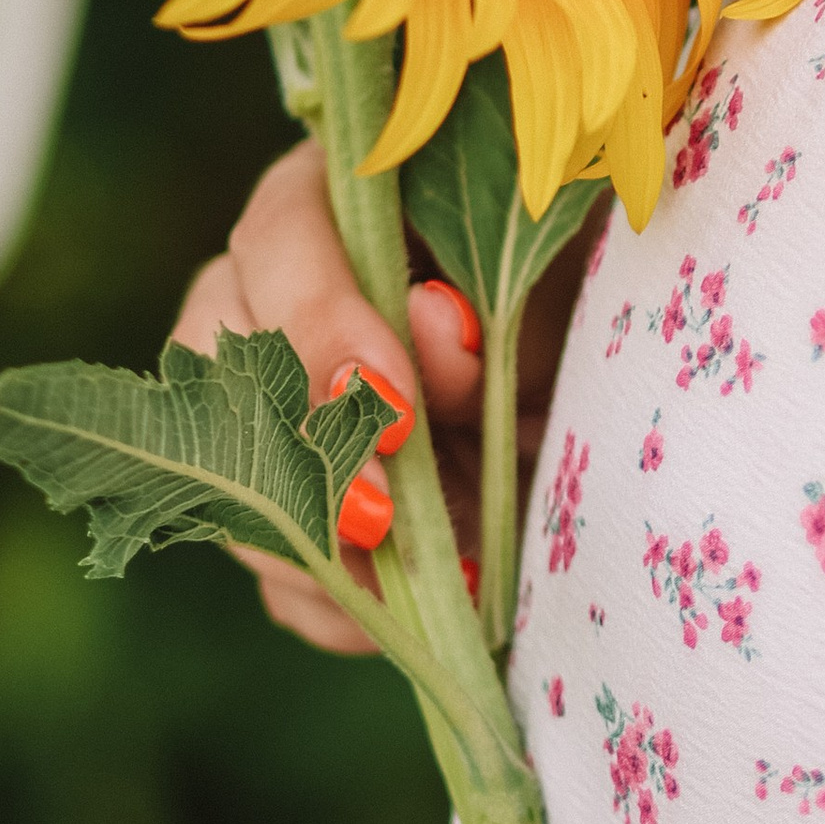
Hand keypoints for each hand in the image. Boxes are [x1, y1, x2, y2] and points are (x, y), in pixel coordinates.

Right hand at [170, 138, 589, 653]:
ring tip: (414, 585)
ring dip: (308, 540)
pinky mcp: (288, 502)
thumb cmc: (584, 312)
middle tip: (379, 519)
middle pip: (214, 355)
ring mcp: (263, 405)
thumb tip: (436, 323)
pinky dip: (330, 602)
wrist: (611, 397)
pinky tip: (400, 619)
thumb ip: (500, 307)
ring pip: (220, 468)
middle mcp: (273, 294)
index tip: (395, 407)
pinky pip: (270, 562)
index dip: (322, 324)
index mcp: (342, 204)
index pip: (280, 237)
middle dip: (299, 448)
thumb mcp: (558, 299)